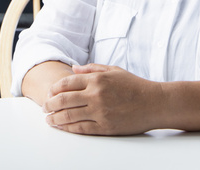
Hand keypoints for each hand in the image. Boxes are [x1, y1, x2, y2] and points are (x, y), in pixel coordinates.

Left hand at [42, 63, 162, 134]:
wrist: (155, 103)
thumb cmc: (135, 86)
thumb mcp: (113, 71)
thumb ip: (91, 69)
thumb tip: (73, 69)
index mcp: (97, 79)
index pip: (67, 83)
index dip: (54, 89)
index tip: (49, 93)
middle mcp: (96, 95)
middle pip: (63, 100)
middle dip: (50, 105)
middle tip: (44, 108)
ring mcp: (100, 112)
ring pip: (69, 116)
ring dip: (55, 118)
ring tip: (49, 119)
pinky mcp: (105, 127)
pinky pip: (81, 128)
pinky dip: (68, 128)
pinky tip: (62, 127)